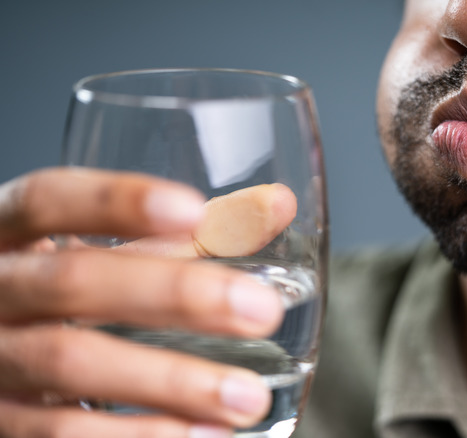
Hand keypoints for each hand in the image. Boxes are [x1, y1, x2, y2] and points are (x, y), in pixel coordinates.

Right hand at [0, 168, 295, 437]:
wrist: (0, 365)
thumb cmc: (67, 300)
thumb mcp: (110, 259)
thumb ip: (189, 235)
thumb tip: (276, 206)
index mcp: (11, 236)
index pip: (47, 199)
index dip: (114, 201)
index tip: (193, 210)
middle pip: (71, 281)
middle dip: (174, 294)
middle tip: (261, 310)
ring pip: (68, 363)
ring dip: (168, 382)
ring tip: (248, 396)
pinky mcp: (0, 425)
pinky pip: (57, 434)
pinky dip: (137, 437)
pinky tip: (204, 436)